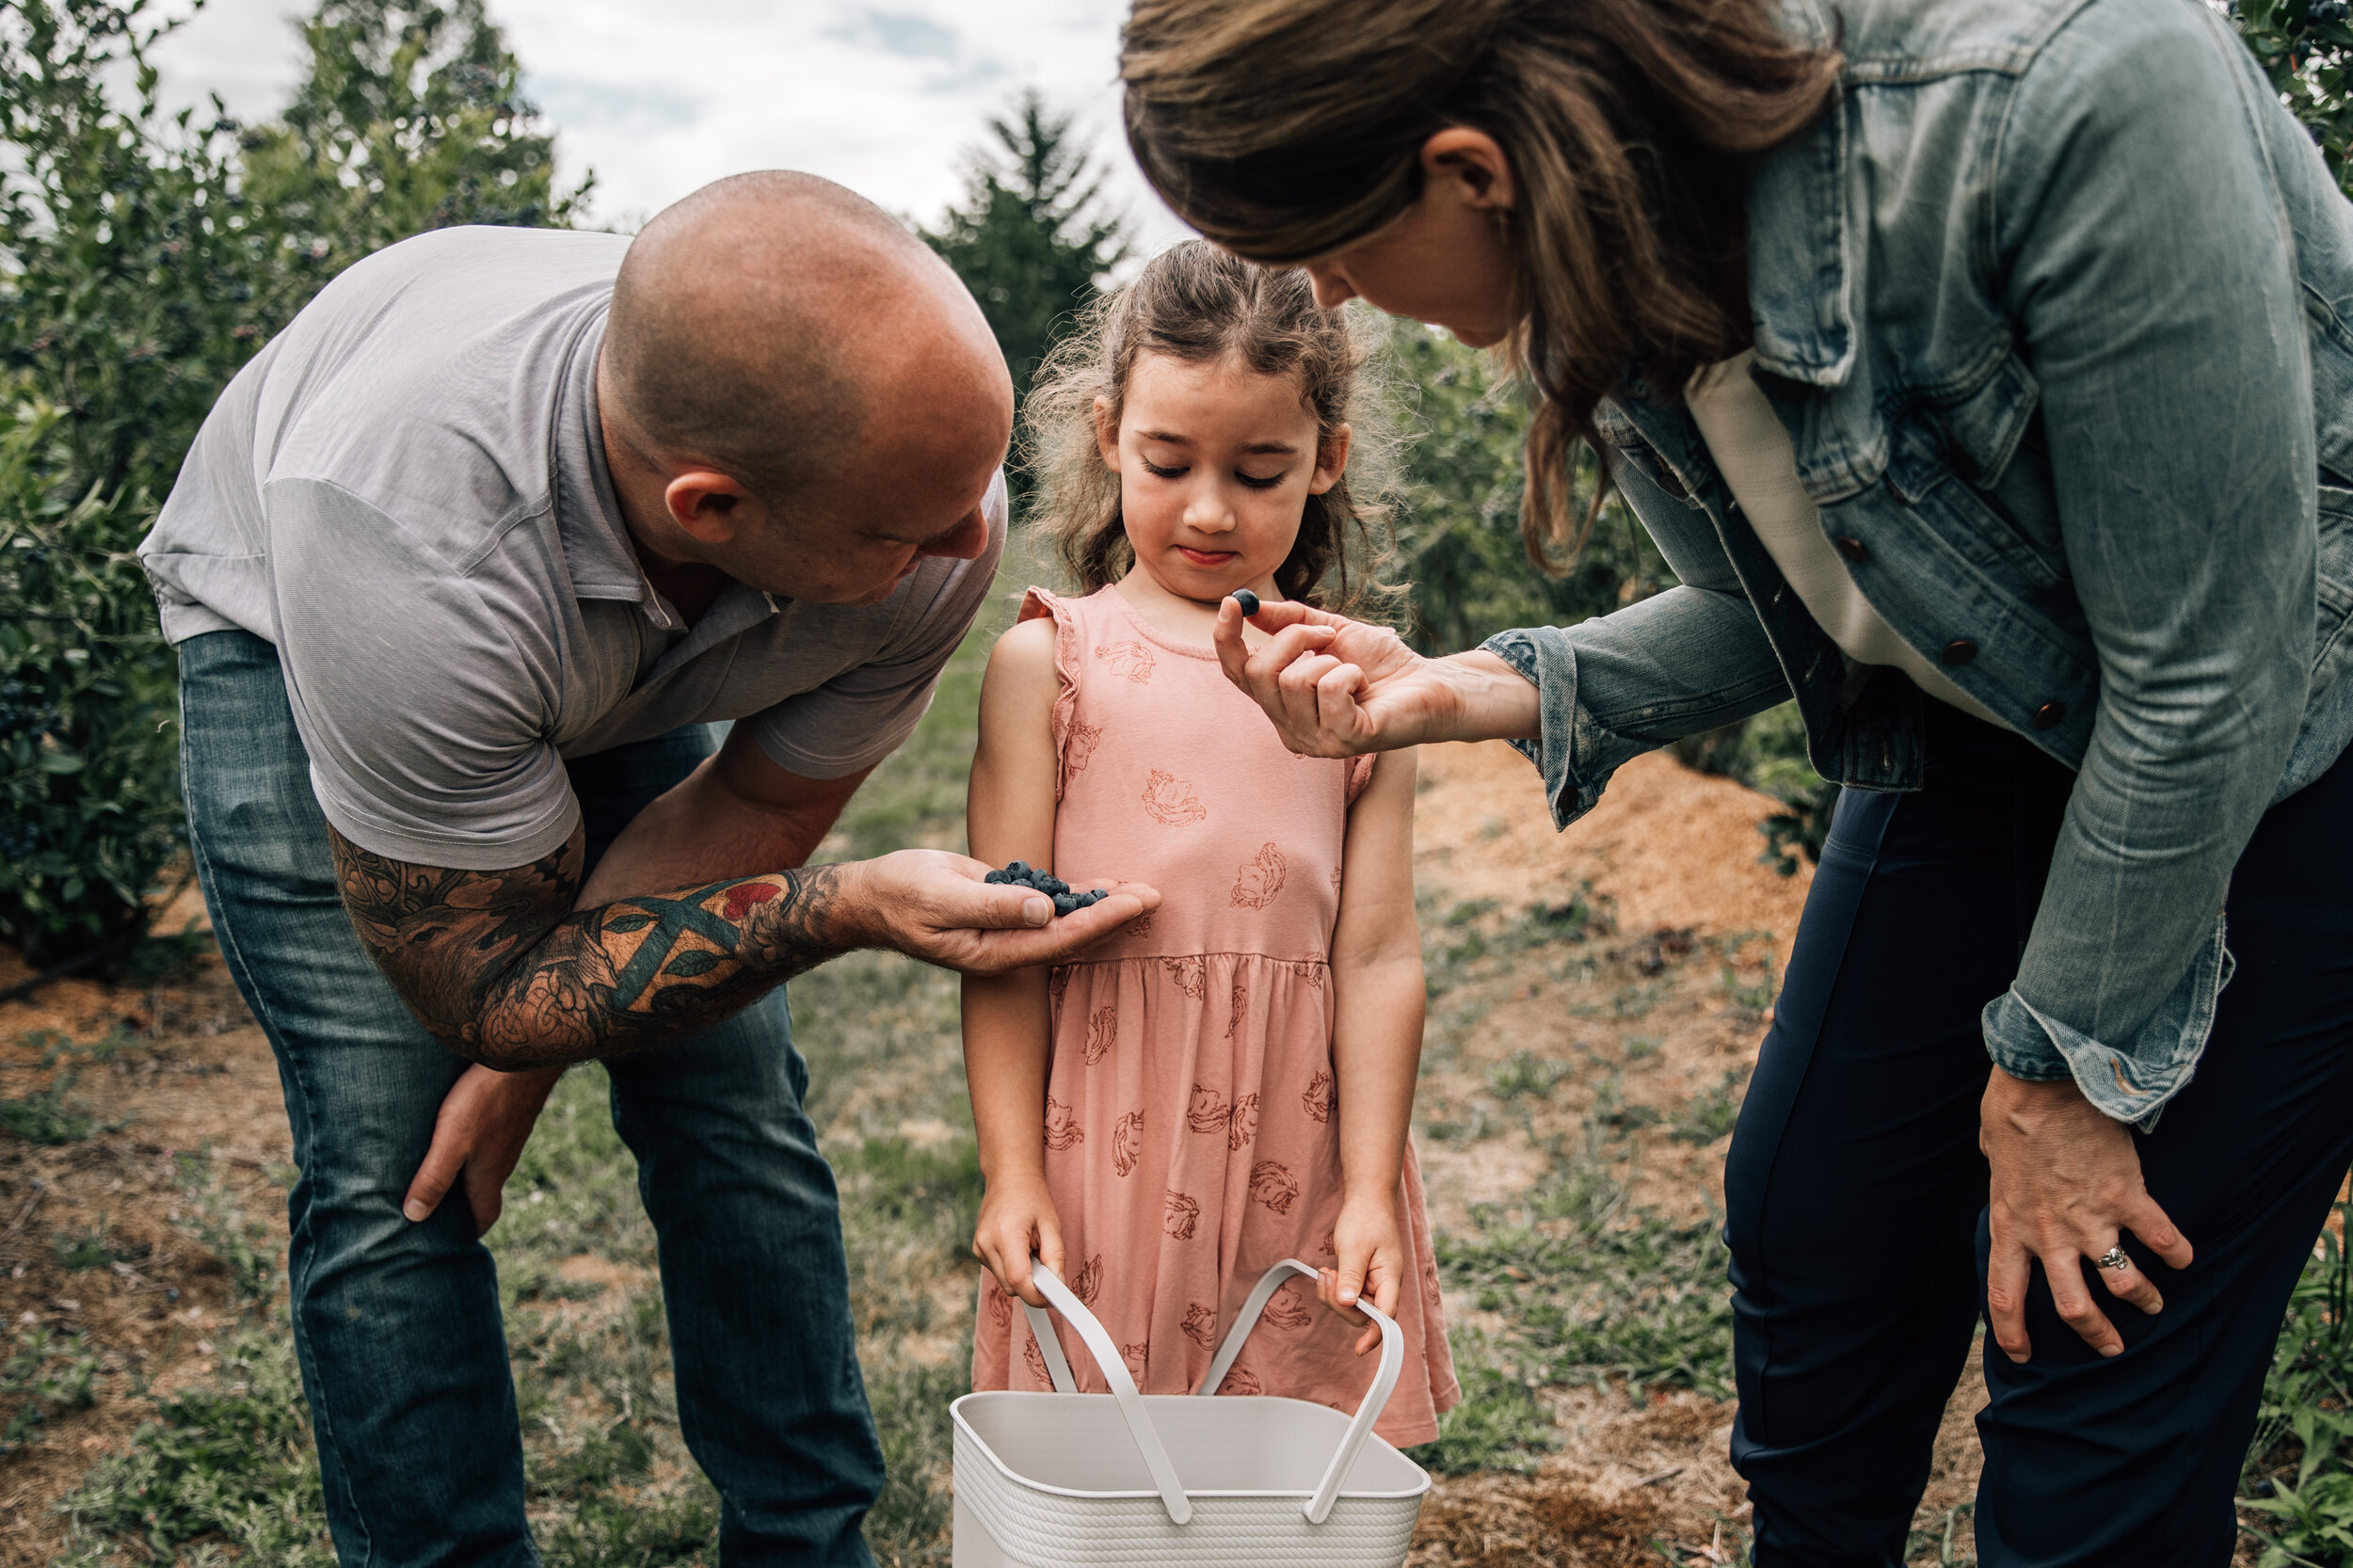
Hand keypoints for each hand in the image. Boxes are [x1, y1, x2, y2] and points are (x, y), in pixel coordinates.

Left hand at [404, 1063, 562, 1237]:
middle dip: (465, 1204)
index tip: (453, 1240)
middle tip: (437, 1208)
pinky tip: (458, 1131)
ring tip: (437, 1170)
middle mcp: (504, 1159)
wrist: (527, 1052)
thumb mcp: (451, 1141)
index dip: (471, 1231)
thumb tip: (414, 1217)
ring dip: (468, 1173)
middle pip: (486, 1191)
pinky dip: (474, 1147)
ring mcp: (510, 1134)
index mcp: (490, 1175)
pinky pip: (492, 1140)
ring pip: (489, 1164)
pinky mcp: (511, 1112)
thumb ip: (433, 1178)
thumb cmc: (486, 1098)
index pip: (486, 1216)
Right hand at [848, 850, 1158, 975]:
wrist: (876, 894)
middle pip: (1073, 936)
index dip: (1100, 921)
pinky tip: (1107, 885)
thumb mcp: (941, 897)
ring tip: (1143, 890)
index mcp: (993, 954)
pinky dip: (1079, 895)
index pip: (1059, 939)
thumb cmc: (902, 894)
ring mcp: (1008, 930)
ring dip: (1103, 906)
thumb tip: (1042, 910)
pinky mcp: (1007, 909)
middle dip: (1115, 918)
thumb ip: (992, 906)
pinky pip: (1052, 905)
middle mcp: (1008, 948)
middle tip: (1156, 896)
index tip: (1134, 902)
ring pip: (1067, 922)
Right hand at [972, 1169, 1064, 1307]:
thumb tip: (1057, 1287)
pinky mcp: (977, 1250)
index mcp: (1005, 1235)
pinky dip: (1013, 1267)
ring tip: (1031, 1248)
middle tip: (1047, 1264)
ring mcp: (978, 1247)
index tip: (1055, 1298)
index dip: (1038, 1296)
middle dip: (1032, 1284)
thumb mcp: (1052, 1224)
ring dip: (1022, 1274)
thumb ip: (1056, 1258)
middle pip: (1012, 1287)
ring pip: (1005, 1282)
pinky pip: (999, 1272)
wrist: (1008, 1176)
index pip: (1019, 1281)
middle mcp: (986, 1243)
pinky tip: (1019, 1246)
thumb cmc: (1031, 1196)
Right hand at [1209, 598, 1537, 755]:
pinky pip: (1330, 691)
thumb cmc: (1381, 663)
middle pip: (1261, 674)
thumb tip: (1252, 606)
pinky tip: (1365, 686)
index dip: (1227, 638)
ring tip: (1353, 669)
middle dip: (1295, 640)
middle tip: (1326, 636)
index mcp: (1281, 704)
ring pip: (1294, 681)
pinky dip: (1350, 675)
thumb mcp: (1330, 632)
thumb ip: (1290, 621)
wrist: (1429, 683)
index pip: (1238, 673)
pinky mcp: (1345, 742)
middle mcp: (1290, 728)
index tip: (1232, 603)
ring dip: (1330, 660)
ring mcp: (1316, 741)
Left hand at [1319, 1193, 1403, 1355]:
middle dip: (1340, 1304)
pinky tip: (1328, 1272)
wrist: (1368, 1199)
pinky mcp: (1363, 1279)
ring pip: (1353, 1306)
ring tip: (1325, 1272)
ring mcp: (1374, 1284)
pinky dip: (1335, 1288)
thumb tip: (1347, 1303)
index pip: (1386, 1316)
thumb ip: (1351, 1276)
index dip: (1375, 1336)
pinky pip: (1348, 1295)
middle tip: (1326, 1278)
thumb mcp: (1355, 1247)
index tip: (1359, 1350)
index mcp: (1391, 1279)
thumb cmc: (1366, 1219)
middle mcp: (1385, 1286)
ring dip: (1334, 1295)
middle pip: (1364, 1315)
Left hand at [1981, 1066, 2192, 1360]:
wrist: (2046, 1081)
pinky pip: (2161, 1238)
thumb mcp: (1993, 1154)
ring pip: (2123, 1284)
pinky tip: (2186, 1258)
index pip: (2005, 1294)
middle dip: (2096, 1334)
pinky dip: (2178, 1252)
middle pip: (2074, 1307)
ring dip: (2144, 1299)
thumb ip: (2006, 1183)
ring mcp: (2091, 1220)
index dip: (2013, 1332)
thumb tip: (2009, 1180)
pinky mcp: (2127, 1198)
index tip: (2023, 1357)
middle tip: (2112, 1347)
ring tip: (2155, 1304)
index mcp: (2009, 1224)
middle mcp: (2050, 1234)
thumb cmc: (2014, 1110)